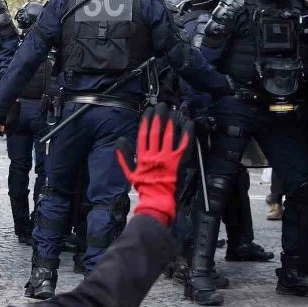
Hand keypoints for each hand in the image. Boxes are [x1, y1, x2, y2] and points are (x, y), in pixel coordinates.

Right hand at [115, 103, 191, 224]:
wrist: (157, 199)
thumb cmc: (143, 186)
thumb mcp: (129, 172)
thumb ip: (124, 156)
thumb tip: (120, 140)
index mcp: (142, 156)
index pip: (143, 134)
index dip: (146, 121)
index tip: (149, 111)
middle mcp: (154, 155)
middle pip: (156, 132)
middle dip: (159, 117)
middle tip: (162, 106)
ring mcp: (167, 158)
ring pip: (169, 135)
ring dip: (171, 122)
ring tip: (173, 111)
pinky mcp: (178, 162)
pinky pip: (183, 145)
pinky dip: (186, 134)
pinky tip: (187, 124)